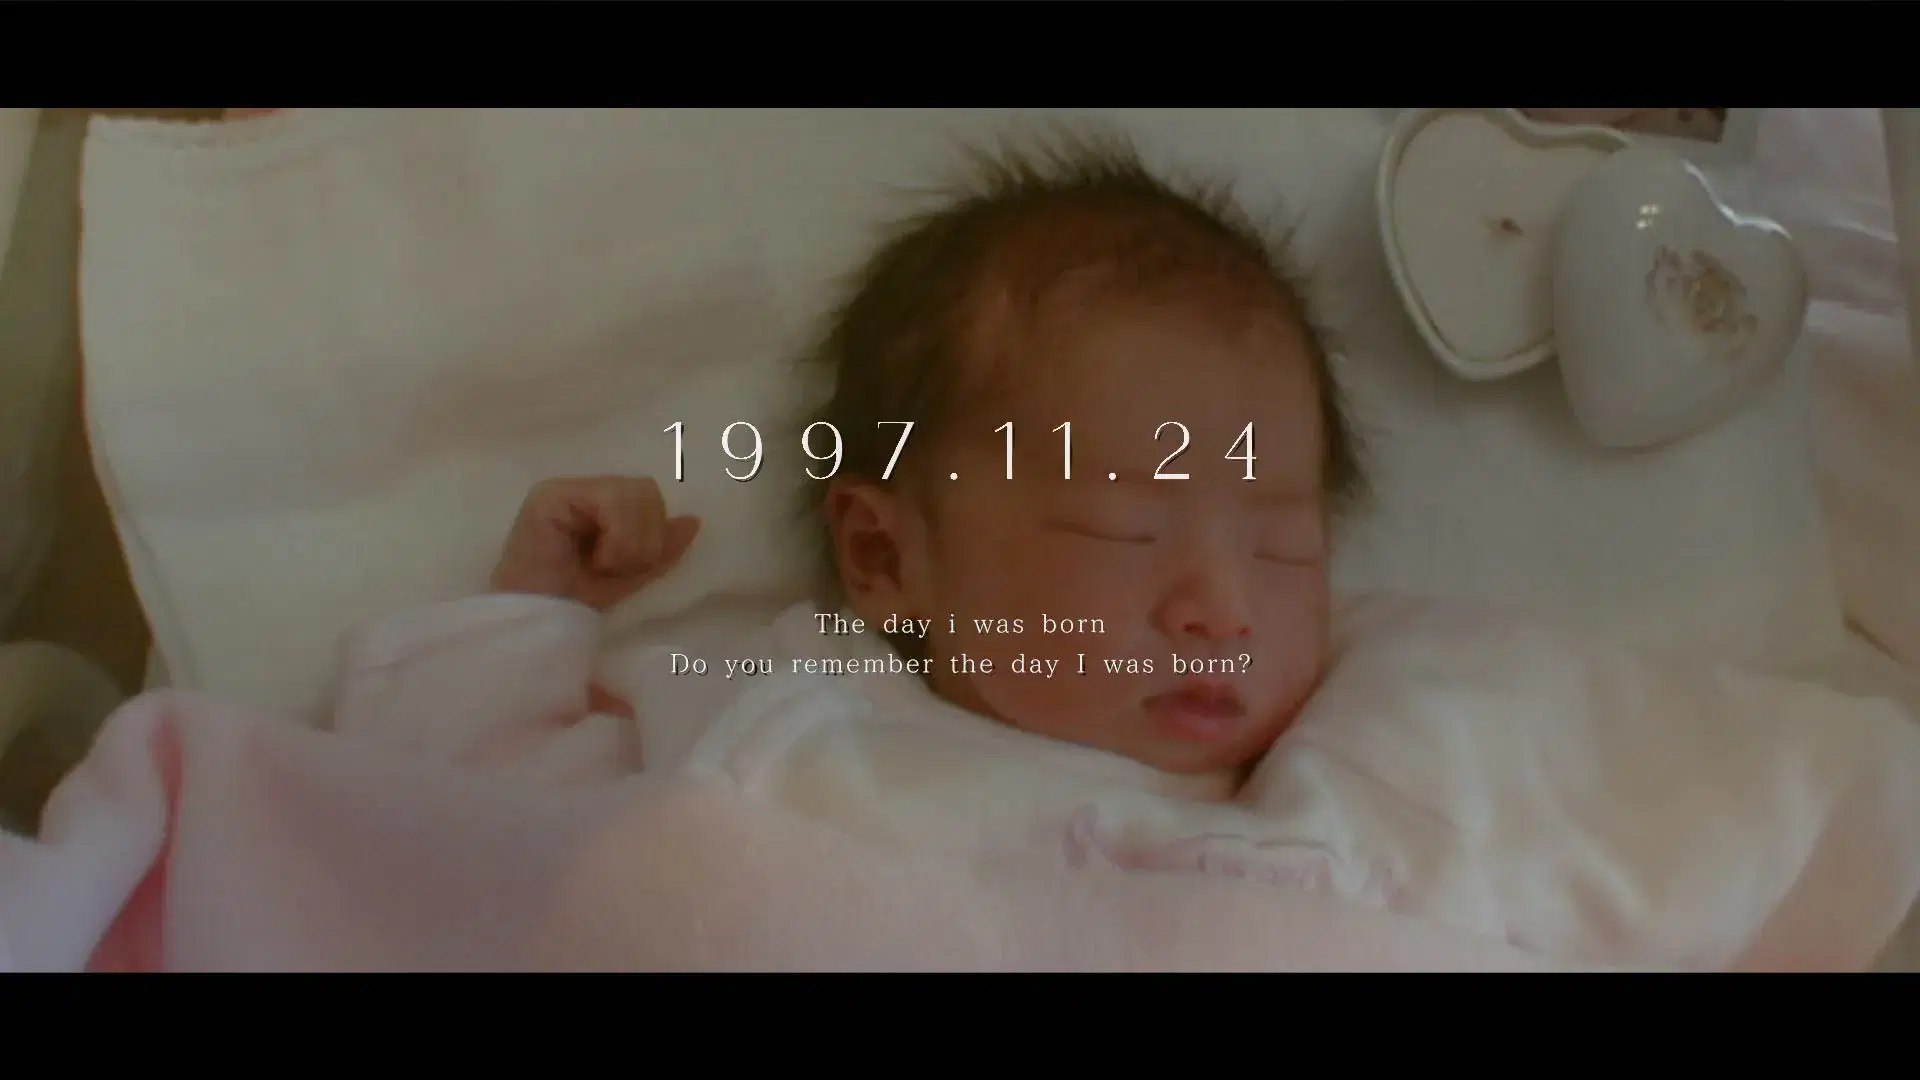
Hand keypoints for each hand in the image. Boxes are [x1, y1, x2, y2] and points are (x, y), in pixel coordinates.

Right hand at [489, 476, 700, 610]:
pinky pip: (612, 500)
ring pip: (636, 493)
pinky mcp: (551, 494)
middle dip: (645, 539)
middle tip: (616, 568)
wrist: (536, 623)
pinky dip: (617, 537)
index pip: (651, 499)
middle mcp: (585, 489)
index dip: (655, 534)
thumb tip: (693, 522)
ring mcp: (566, 488)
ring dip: (631, 541)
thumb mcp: (631, 576)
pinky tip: (596, 559)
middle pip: (647, 491)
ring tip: (604, 565)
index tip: (634, 568)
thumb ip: (661, 549)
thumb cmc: (575, 603)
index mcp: (604, 505)